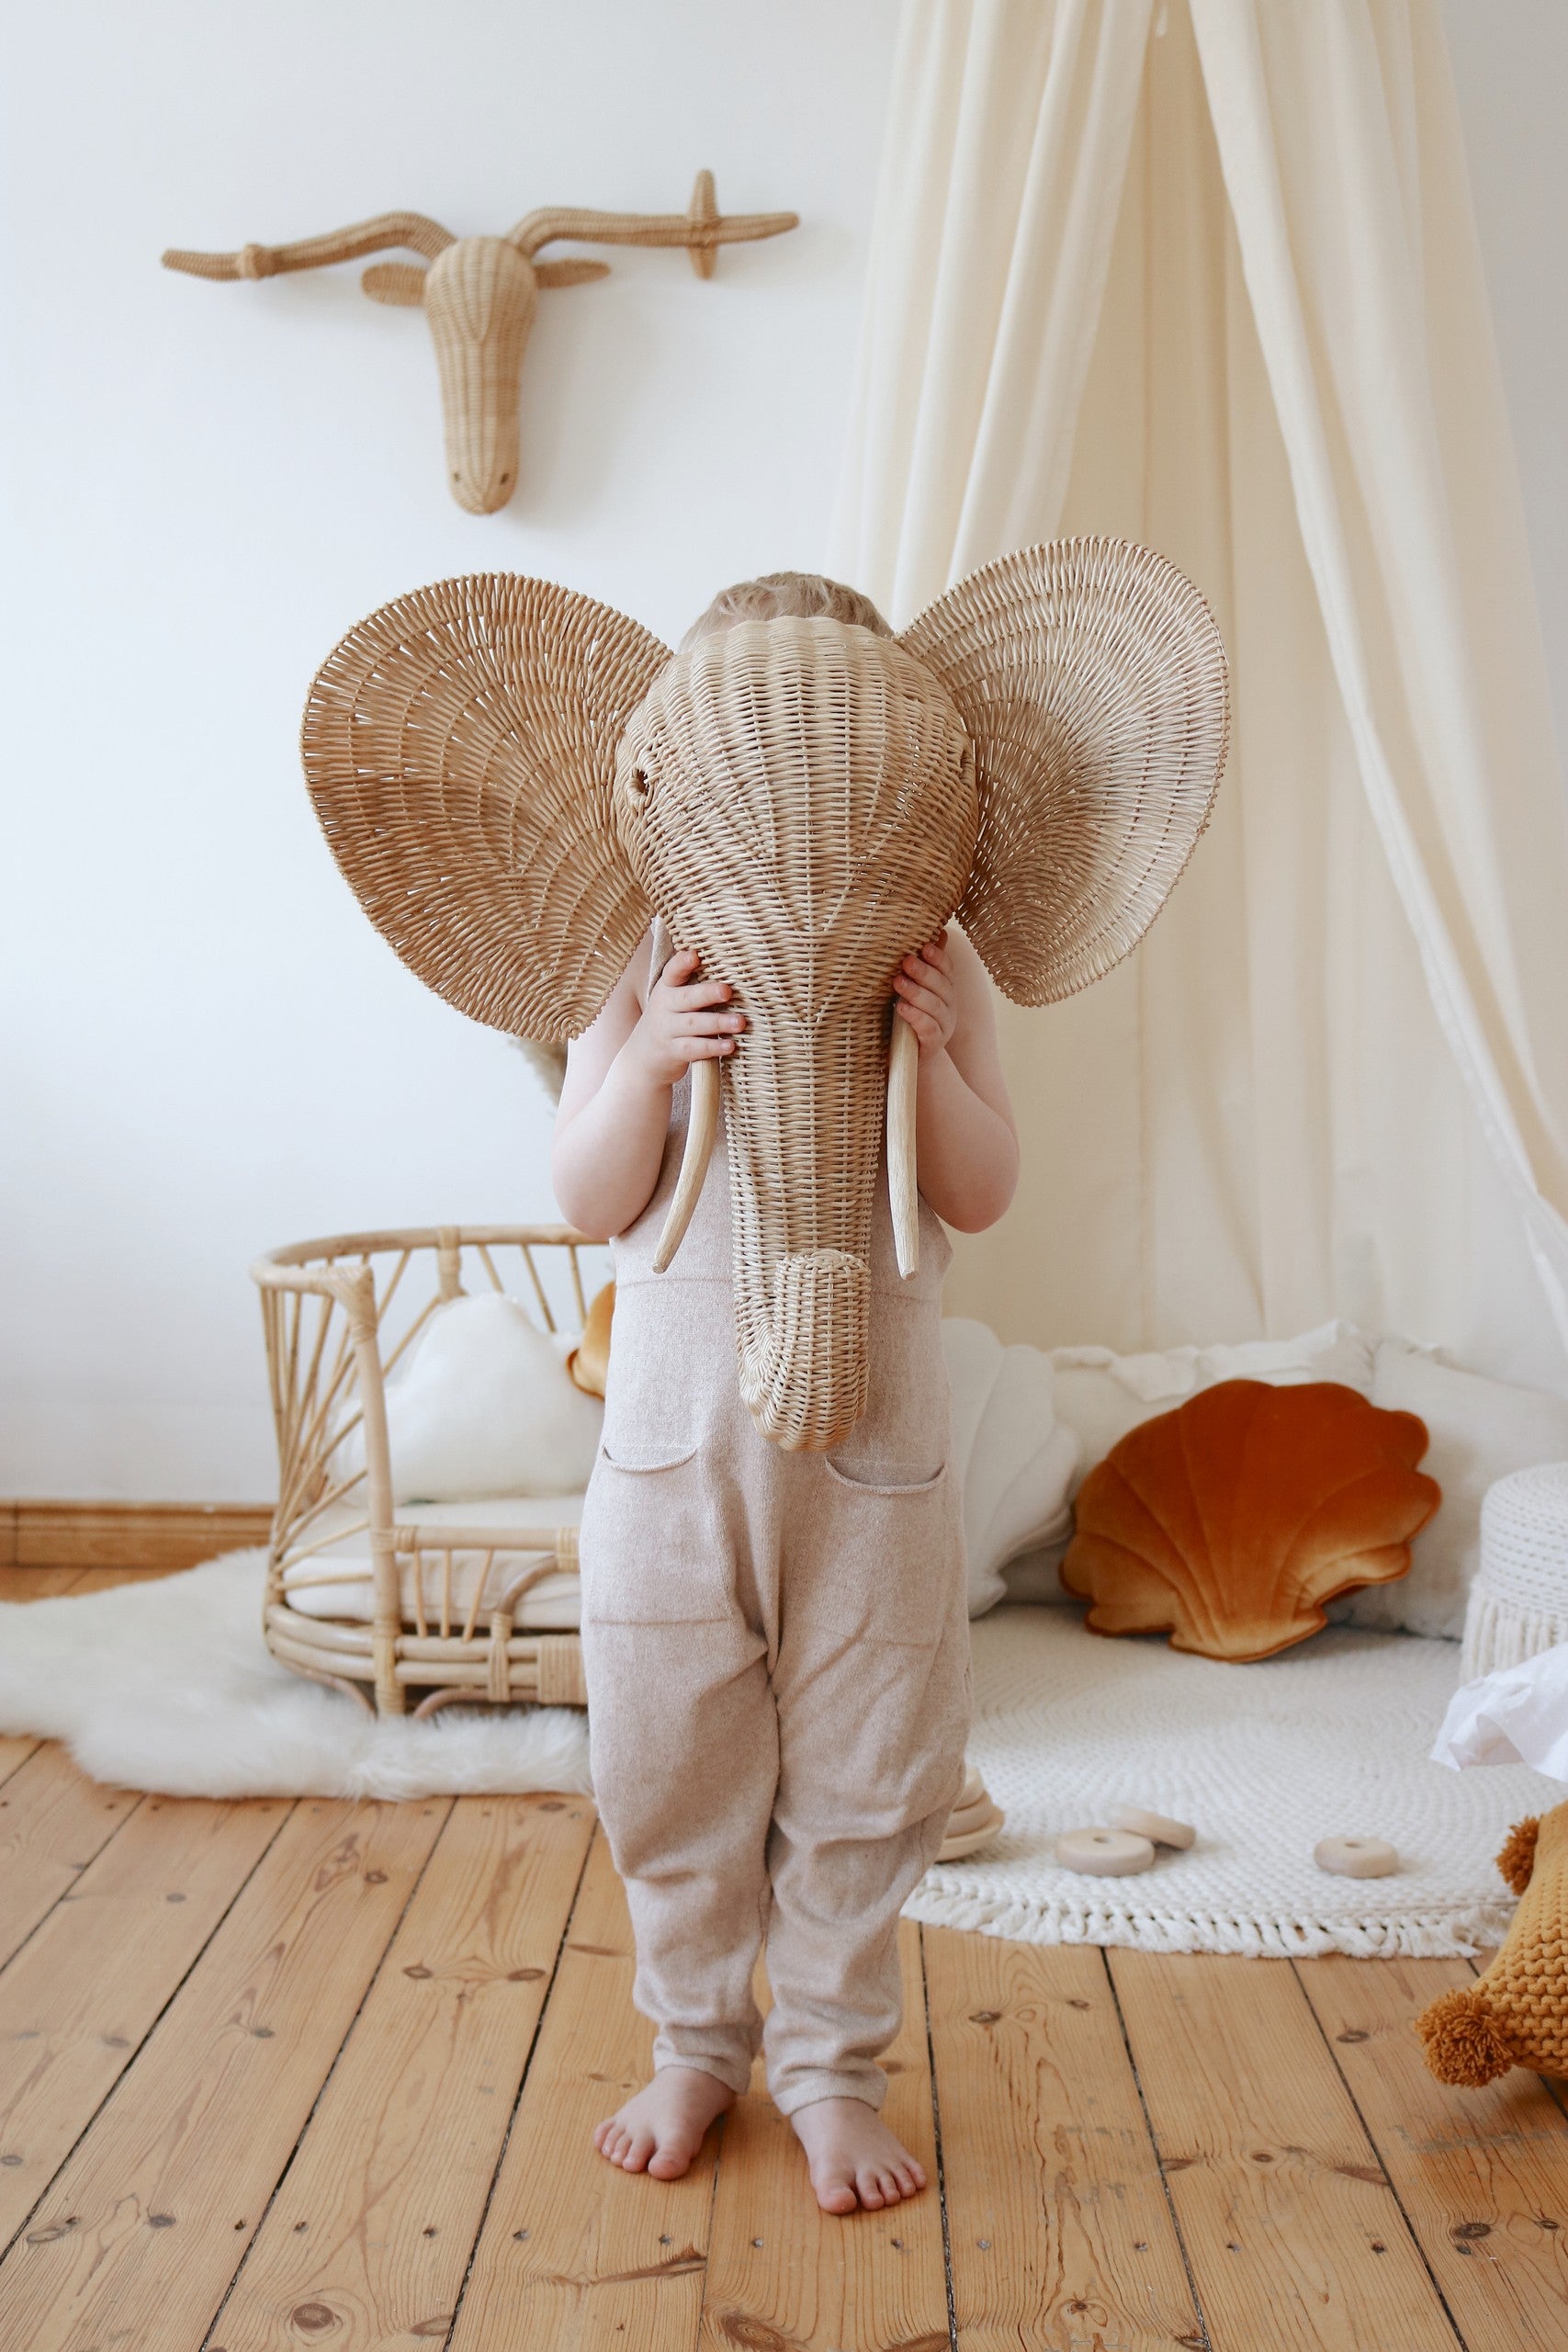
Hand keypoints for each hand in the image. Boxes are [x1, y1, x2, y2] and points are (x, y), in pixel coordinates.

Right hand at [624, 945, 745, 1088]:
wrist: (643, 1054)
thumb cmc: (670, 1017)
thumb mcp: (672, 997)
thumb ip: (692, 982)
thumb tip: (730, 961)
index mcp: (666, 988)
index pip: (672, 972)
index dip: (682, 963)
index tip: (695, 956)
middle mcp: (664, 1007)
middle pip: (686, 998)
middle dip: (707, 993)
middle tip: (727, 991)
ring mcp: (668, 1030)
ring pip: (693, 1024)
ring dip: (717, 1023)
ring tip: (740, 1022)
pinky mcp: (674, 1052)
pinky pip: (694, 1048)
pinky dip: (712, 1047)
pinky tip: (730, 1045)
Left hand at [892, 929, 958, 1059]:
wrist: (911, 1057)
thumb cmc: (910, 1017)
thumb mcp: (916, 990)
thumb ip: (925, 966)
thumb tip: (937, 932)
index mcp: (946, 990)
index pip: (947, 970)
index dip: (938, 957)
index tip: (924, 947)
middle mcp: (949, 1007)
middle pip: (942, 986)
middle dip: (924, 972)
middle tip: (906, 961)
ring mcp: (944, 1026)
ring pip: (935, 1006)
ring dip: (916, 992)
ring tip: (898, 982)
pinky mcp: (933, 1044)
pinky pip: (928, 1028)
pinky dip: (916, 1017)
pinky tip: (902, 1008)